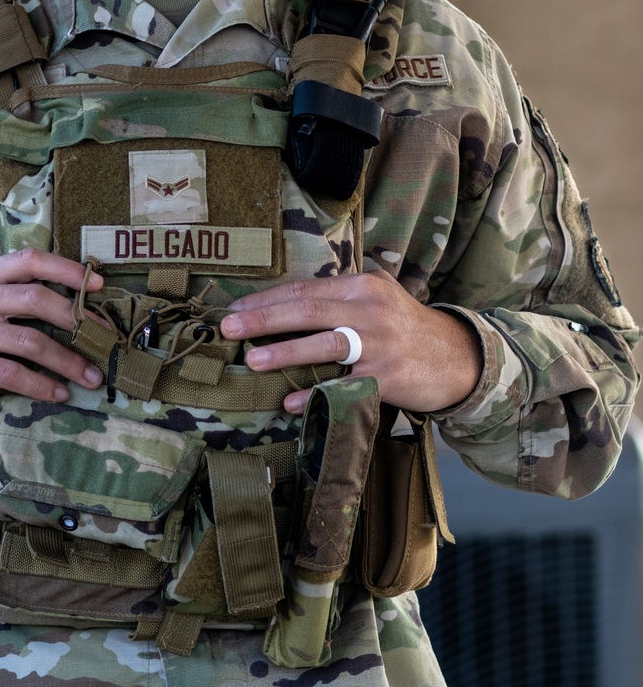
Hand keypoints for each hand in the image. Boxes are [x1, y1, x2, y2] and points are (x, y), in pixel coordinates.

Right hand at [0, 249, 105, 416]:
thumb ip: (3, 293)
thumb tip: (61, 303)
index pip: (30, 260)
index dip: (68, 270)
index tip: (98, 283)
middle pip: (38, 299)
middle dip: (77, 320)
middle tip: (102, 339)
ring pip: (32, 341)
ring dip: (68, 361)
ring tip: (90, 376)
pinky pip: (14, 374)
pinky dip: (42, 386)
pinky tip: (59, 394)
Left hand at [219, 271, 482, 415]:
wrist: (457, 357)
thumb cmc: (403, 327)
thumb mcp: (375, 299)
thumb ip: (336, 299)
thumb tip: (279, 308)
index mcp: (361, 286)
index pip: (304, 289)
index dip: (266, 300)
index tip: (234, 310)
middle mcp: (369, 309)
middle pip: (307, 310)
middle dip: (263, 319)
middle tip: (228, 328)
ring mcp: (380, 343)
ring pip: (324, 343)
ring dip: (285, 352)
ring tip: (253, 360)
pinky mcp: (388, 375)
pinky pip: (344, 385)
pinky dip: (315, 393)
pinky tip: (290, 400)